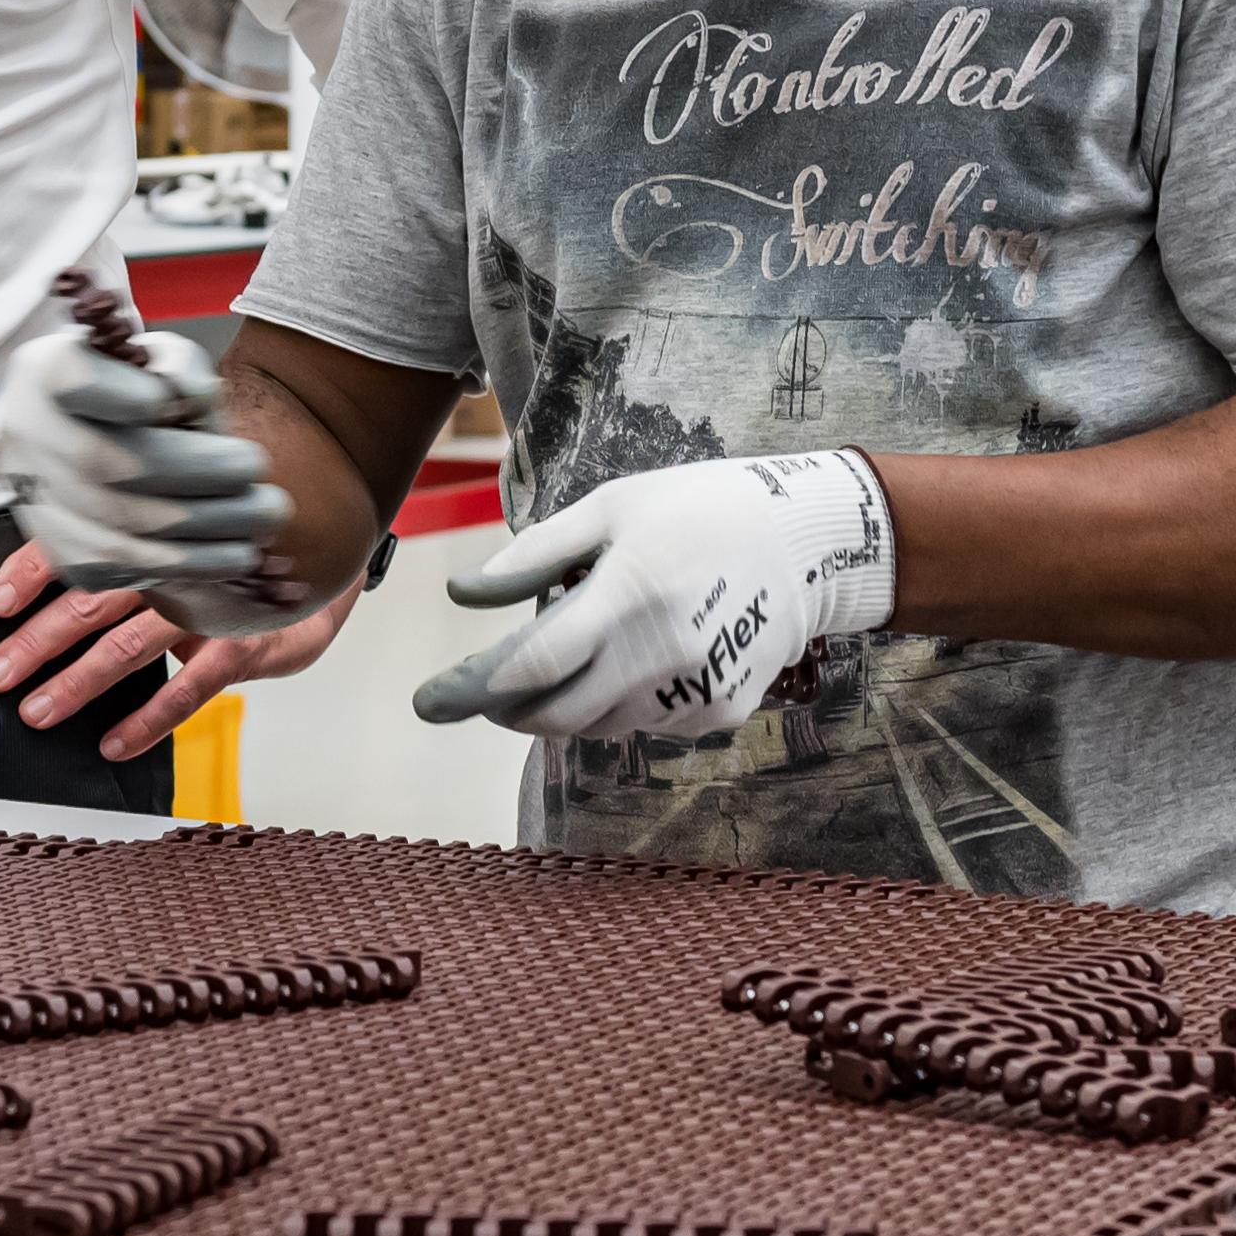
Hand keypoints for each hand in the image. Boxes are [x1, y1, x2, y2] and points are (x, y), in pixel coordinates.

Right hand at [0, 327, 307, 632]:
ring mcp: (38, 503)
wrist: (97, 443)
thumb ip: (181, 366)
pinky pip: (123, 569)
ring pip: (118, 528)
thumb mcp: (161, 359)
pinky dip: (185, 567)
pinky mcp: (63, 555)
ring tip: (261, 520)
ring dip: (202, 530)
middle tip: (258, 471)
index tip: (168, 402)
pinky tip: (230, 556)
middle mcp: (27, 439)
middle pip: (107, 462)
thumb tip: (193, 398)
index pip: (71, 380)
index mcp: (45, 373)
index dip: (122, 395)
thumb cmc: (139, 392)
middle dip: (195, 472)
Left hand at [0, 540, 364, 759]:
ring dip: (77, 682)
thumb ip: (126, 559)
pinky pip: (186, 690)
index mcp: (150, 537)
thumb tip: (49, 582)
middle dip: (36, 641)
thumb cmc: (234, 564)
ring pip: (128, 645)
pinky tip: (112, 744)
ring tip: (36, 711)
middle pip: (90, 600)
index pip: (82, 546)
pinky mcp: (240, 645)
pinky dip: (147, 720)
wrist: (321, 570)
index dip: (33, 571)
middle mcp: (173, 567)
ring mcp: (207, 606)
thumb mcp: (180, 550)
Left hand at [412, 451, 896, 742]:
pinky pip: (647, 726)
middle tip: (486, 690)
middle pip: (557, 714)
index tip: (427, 701)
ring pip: (599, 725)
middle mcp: (662, 655)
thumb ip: (534, 556)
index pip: (531, 666)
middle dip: (510, 708)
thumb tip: (463, 593)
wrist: (807, 539)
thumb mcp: (610, 510)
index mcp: (627, 597)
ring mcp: (695, 693)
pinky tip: (639, 657)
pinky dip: (623, 703)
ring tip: (582, 647)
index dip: (472, 689)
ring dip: (568, 703)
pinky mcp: (722, 712)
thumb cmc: (698, 509)